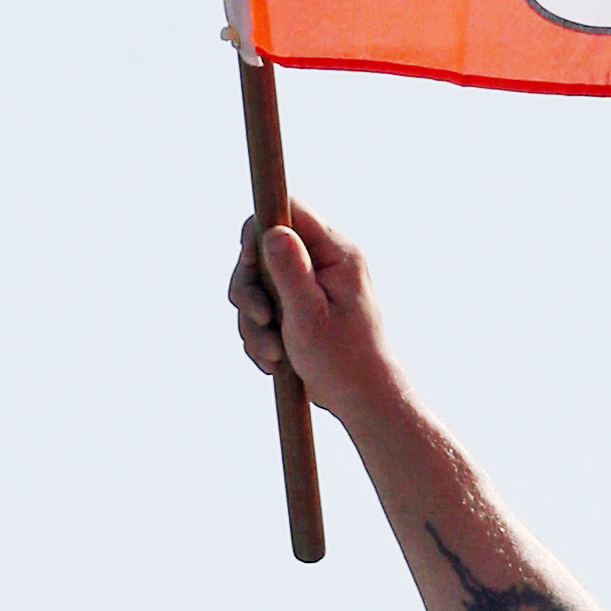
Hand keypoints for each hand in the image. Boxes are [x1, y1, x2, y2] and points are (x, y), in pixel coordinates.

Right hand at [228, 198, 403, 431]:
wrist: (362, 400)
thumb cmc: (344, 361)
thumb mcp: (310, 316)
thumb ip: (290, 272)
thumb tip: (272, 230)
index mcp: (337, 253)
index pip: (289, 210)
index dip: (258, 230)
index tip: (248, 261)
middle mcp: (324, 262)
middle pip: (262, 250)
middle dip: (250, 290)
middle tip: (260, 319)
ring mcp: (310, 284)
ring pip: (257, 285)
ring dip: (254, 322)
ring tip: (273, 353)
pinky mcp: (299, 307)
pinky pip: (262, 309)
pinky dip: (261, 335)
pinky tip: (275, 360)